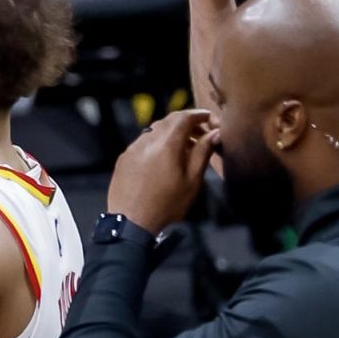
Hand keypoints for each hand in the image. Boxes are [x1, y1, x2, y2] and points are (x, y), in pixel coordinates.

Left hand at [106, 109, 217, 233]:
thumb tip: (214, 133)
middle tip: (202, 134)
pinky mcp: (123, 159)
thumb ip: (203, 152)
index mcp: (166, 144)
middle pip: (168, 120)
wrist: (131, 222)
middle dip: (187, 122)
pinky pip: (143, 142)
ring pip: (154, 130)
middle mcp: (146, 141)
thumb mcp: (192, 180)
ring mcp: (132, 149)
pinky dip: (157, 142)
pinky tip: (165, 158)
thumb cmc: (166, 205)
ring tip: (186, 148)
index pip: (183, 117)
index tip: (210, 118)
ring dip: (171, 132)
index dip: (199, 114)